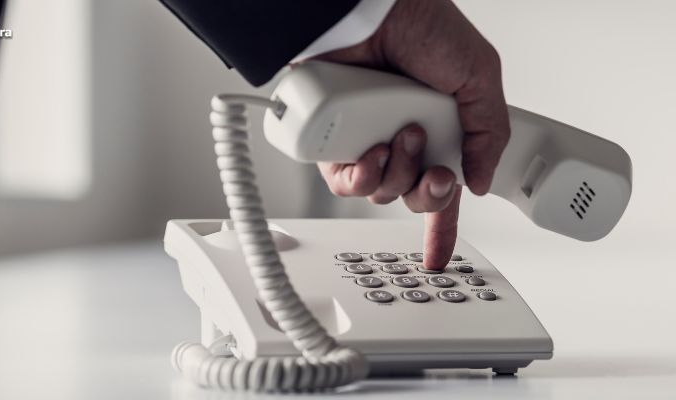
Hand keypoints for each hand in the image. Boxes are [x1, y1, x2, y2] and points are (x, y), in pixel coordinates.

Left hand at [312, 0, 509, 268]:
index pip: (441, 190)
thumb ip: (487, 136)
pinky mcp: (335, 140)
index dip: (440, 228)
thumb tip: (478, 184)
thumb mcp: (480, 80)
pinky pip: (345, 183)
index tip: (437, 257)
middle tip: (435, 168)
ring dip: (397, 172)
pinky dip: (361, 175)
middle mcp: (401, 138)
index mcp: (439, 129)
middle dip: (428, 193)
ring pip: (381, 193)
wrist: (373, 11)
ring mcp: (367, 140)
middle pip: (412, 197)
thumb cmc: (425, 28)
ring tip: (400, 134)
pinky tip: (371, 149)